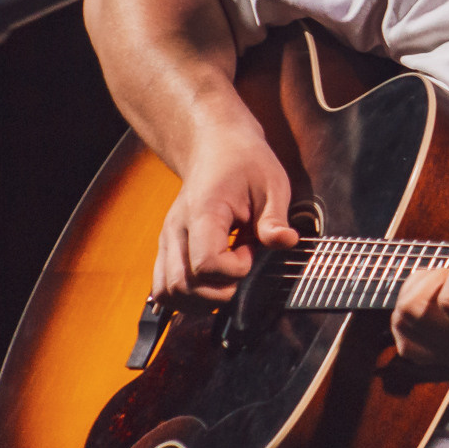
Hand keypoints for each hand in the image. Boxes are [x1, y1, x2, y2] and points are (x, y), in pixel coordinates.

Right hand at [153, 119, 297, 304]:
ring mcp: (167, 240)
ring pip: (167, 292)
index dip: (234, 270)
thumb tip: (285, 242)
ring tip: (227, 278)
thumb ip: (275, 218)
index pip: (206, 263)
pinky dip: (185, 298)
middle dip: (219, 291)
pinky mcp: (166, 249)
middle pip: (182, 284)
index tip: (251, 250)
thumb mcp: (272, 184)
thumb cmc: (244, 163)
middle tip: (242, 267)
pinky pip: (163, 288)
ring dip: (200, 300)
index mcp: (202, 212)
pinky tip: (210, 285)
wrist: (215, 147)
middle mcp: (176, 229)